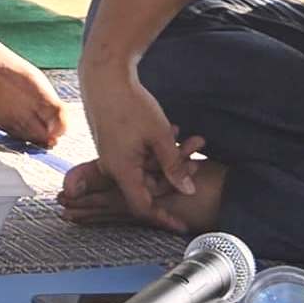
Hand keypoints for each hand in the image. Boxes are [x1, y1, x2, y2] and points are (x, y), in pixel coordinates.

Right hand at [73, 76, 204, 229]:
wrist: (105, 76)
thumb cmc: (130, 103)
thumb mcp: (159, 136)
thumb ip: (173, 166)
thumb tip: (188, 190)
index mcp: (122, 170)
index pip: (143, 207)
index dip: (163, 218)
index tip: (182, 226)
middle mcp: (114, 167)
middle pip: (149, 185)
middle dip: (176, 176)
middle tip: (198, 165)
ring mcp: (114, 155)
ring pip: (148, 168)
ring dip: (171, 158)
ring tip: (192, 141)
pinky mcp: (116, 144)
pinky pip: (140, 156)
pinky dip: (158, 149)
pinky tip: (172, 131)